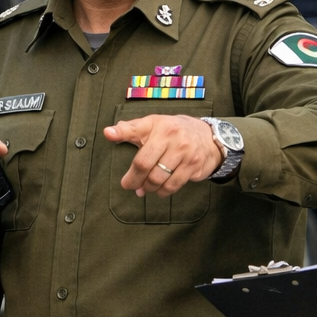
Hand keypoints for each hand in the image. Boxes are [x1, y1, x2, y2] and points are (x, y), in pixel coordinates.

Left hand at [103, 115, 223, 196]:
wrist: (208, 137)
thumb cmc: (173, 132)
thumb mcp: (154, 125)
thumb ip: (132, 129)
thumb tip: (109, 132)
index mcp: (158, 125)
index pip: (135, 129)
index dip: (121, 132)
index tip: (109, 134)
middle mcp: (172, 137)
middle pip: (144, 164)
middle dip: (133, 179)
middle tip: (128, 185)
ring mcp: (184, 152)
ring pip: (158, 178)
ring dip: (147, 187)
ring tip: (144, 188)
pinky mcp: (194, 166)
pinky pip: (172, 185)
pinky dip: (162, 191)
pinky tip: (158, 190)